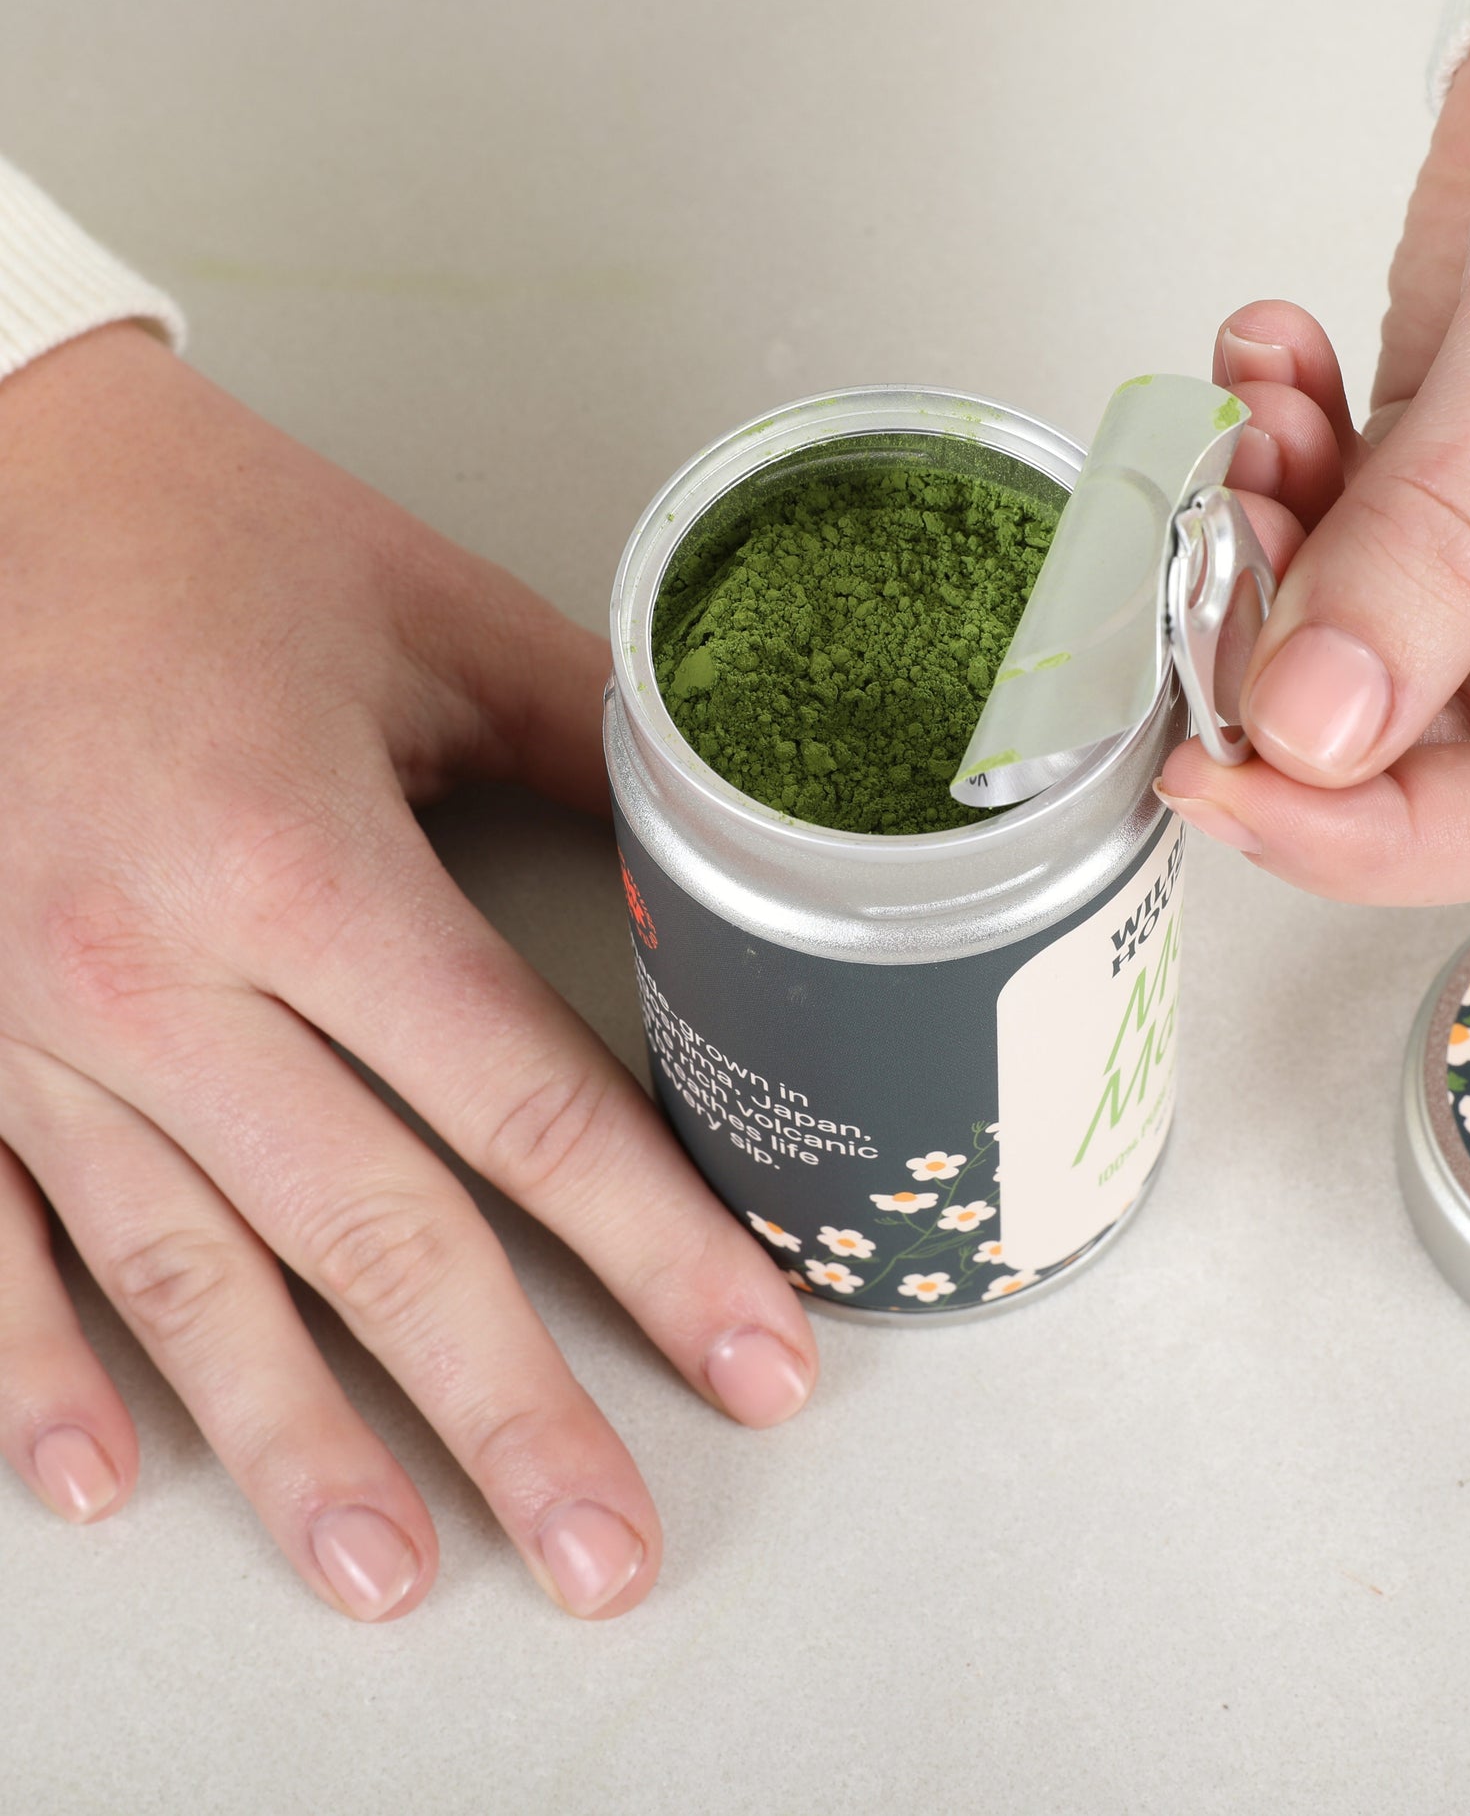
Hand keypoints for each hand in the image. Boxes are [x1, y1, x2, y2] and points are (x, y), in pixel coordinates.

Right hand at [0, 325, 816, 1619]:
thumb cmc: (195, 531)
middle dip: (509, 1410)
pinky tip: (106, 1482)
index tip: (758, 1360)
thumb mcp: (420, 616)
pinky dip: (39, 1367)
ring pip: (188, 1281)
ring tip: (398, 1575)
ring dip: (298, 1446)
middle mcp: (156, 980)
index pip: (521, 1105)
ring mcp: (26, 1031)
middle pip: (375, 1238)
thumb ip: (590, 738)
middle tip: (608, 1551)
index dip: (658, 1248)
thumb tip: (723, 844)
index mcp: (294, 866)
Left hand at [1162, 0, 1469, 902]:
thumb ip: (1441, 543)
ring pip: (1383, 646)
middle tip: (1199, 580)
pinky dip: (1297, 471)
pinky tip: (1274, 377)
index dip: (1377, 829)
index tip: (1227, 789)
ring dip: (1280, 552)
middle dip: (1300, 662)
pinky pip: (1365, 541)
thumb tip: (1312, 724)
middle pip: (1452, 744)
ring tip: (1247, 434)